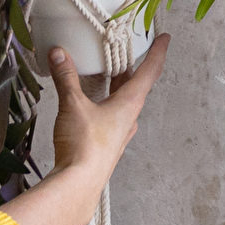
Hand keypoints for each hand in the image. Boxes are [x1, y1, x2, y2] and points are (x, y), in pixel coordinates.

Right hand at [48, 33, 169, 180]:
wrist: (77, 186)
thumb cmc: (84, 146)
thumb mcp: (73, 105)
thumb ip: (66, 77)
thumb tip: (59, 53)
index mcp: (130, 103)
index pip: (151, 71)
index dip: (158, 52)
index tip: (165, 38)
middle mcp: (129, 118)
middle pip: (136, 85)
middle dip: (131, 67)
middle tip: (126, 51)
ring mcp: (119, 133)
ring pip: (122, 102)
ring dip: (116, 86)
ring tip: (105, 72)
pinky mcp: (107, 145)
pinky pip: (110, 117)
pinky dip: (104, 103)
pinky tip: (90, 103)